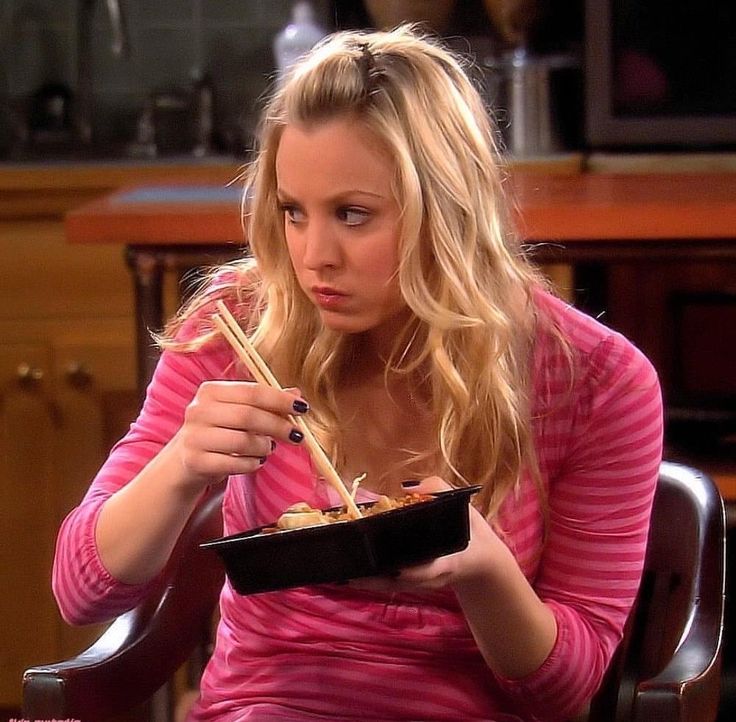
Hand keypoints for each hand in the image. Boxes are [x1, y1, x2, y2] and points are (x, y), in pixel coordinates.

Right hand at [167, 380, 307, 492]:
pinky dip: (252, 464)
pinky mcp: (195, 461)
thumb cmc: (219, 431)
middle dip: (278, 426)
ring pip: (242, 441)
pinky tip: (256, 461)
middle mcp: (198, 410)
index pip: (252, 391)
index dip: (280, 400)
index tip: (302, 408)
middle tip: (296, 435)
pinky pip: (234, 464)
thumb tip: (296, 394)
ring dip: (264, 447)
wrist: (185, 460)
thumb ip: (267, 402)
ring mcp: (194, 437)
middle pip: (248, 416)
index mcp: (211, 391)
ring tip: (268, 448)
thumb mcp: (239, 412)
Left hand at [350, 476, 504, 592]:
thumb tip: (408, 487)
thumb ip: (439, 491)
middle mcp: (433, 577)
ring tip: (344, 573)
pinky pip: (392, 585)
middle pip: (402, 582)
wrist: (482, 563)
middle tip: (353, 571)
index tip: (398, 569)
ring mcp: (423, 583)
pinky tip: (352, 573)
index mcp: (449, 560)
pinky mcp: (415, 583)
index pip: (431, 569)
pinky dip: (373, 581)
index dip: (414, 571)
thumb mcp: (464, 507)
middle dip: (378, 579)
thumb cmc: (472, 532)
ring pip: (393, 587)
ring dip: (369, 583)